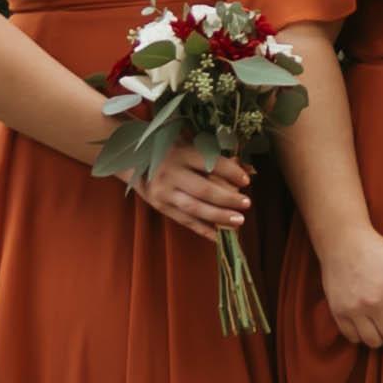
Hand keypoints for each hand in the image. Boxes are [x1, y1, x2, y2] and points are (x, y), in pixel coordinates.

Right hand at [136, 144, 254, 245]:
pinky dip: (204, 230)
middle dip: (227, 199)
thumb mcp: (190, 145)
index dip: (230, 171)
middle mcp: (171, 173)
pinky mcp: (161, 206)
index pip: (210, 163)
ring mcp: (164, 192)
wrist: (134, 159)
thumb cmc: (170, 150)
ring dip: (218, 216)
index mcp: (182, 154)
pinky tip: (220, 237)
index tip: (246, 180)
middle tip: (247, 204)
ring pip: (194, 208)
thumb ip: (217, 157)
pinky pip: (185, 221)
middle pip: (203, 189)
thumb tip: (249, 170)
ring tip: (239, 221)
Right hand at [320, 230, 382, 348]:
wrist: (343, 242)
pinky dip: (361, 335)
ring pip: (374, 343)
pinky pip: (353, 338)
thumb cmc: (378, 251)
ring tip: (381, 323)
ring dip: (381, 336)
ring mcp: (354, 310)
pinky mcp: (338, 312)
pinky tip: (365, 322)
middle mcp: (374, 303)